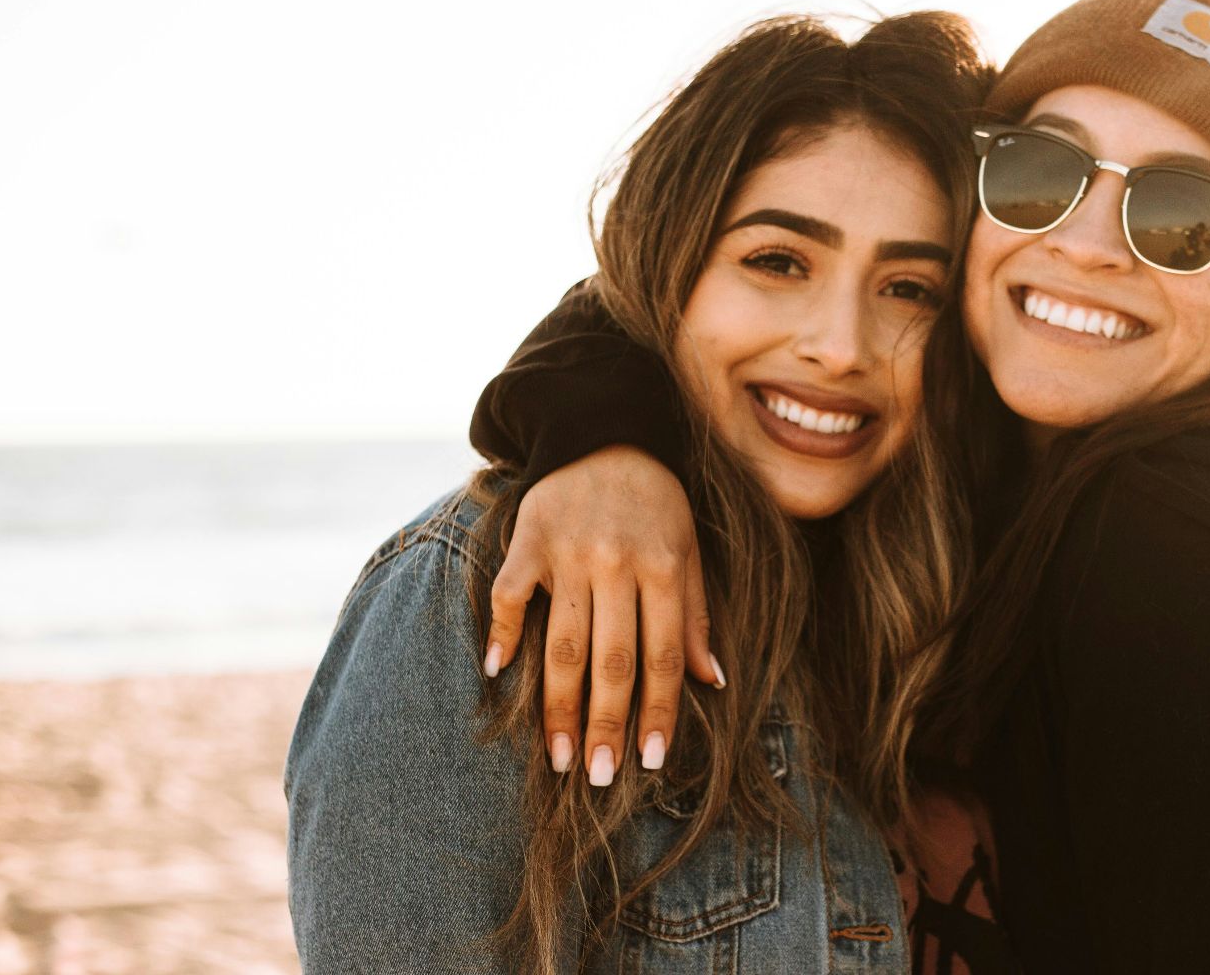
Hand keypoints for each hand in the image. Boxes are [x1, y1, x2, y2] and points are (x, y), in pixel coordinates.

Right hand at [484, 446, 722, 784]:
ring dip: (558, 705)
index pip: (662, 655)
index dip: (658, 711)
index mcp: (662, 568)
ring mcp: (567, 553)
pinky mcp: (527, 541)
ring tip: (557, 756)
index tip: (650, 760)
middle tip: (599, 777)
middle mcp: (616, 564)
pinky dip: (500, 633)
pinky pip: (508, 595)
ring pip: (561, 642)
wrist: (603, 432)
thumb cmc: (654, 502)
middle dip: (606, 724)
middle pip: (611, 659)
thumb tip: (711, 681)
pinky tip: (498, 674)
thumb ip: (695, 614)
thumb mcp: (688, 549)